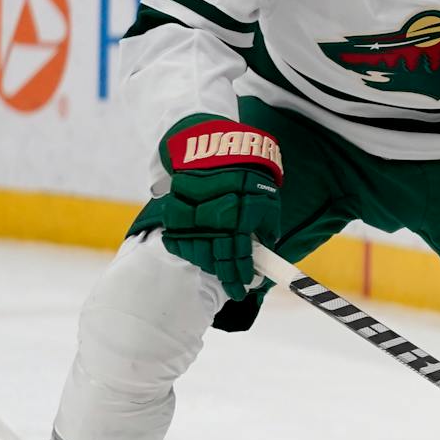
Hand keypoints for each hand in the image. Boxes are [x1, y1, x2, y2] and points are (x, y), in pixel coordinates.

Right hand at [155, 114, 280, 300]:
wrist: (218, 149)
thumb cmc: (248, 178)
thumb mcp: (266, 202)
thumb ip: (266, 230)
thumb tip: (266, 254)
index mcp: (239, 219)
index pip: (239, 257)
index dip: (241, 275)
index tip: (244, 287)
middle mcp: (214, 220)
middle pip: (216, 259)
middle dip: (226, 276)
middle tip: (233, 289)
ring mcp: (191, 216)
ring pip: (195, 252)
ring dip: (207, 265)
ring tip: (217, 270)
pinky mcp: (173, 210)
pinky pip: (176, 239)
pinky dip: (185, 249)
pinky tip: (196, 254)